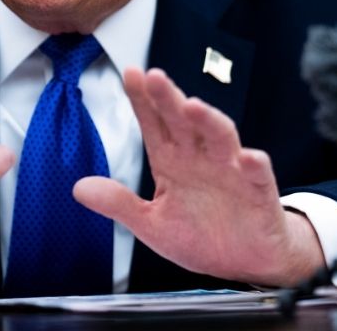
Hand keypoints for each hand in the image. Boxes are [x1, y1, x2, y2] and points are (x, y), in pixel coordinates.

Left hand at [73, 68, 325, 286]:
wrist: (244, 263)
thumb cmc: (200, 236)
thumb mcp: (151, 224)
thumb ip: (119, 204)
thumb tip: (78, 188)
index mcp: (173, 161)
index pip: (155, 123)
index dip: (143, 99)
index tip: (130, 73)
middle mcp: (201, 158)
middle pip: (184, 121)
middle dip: (169, 98)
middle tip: (154, 77)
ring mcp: (231, 171)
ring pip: (220, 137)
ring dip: (208, 120)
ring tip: (193, 106)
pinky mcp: (258, 192)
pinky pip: (258, 175)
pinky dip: (254, 165)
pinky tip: (247, 157)